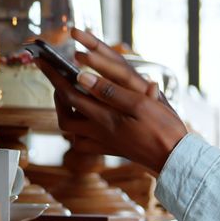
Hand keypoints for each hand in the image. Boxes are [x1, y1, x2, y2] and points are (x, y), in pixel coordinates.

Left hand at [34, 28, 188, 174]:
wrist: (175, 159)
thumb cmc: (163, 129)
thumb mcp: (141, 104)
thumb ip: (110, 91)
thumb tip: (82, 77)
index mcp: (105, 118)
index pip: (70, 94)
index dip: (55, 76)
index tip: (44, 61)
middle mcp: (99, 132)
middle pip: (65, 113)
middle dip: (55, 90)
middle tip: (54, 74)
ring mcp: (102, 143)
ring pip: (72, 130)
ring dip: (65, 110)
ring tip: (67, 93)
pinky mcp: (109, 150)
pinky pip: (83, 142)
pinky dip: (77, 130)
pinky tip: (83, 119)